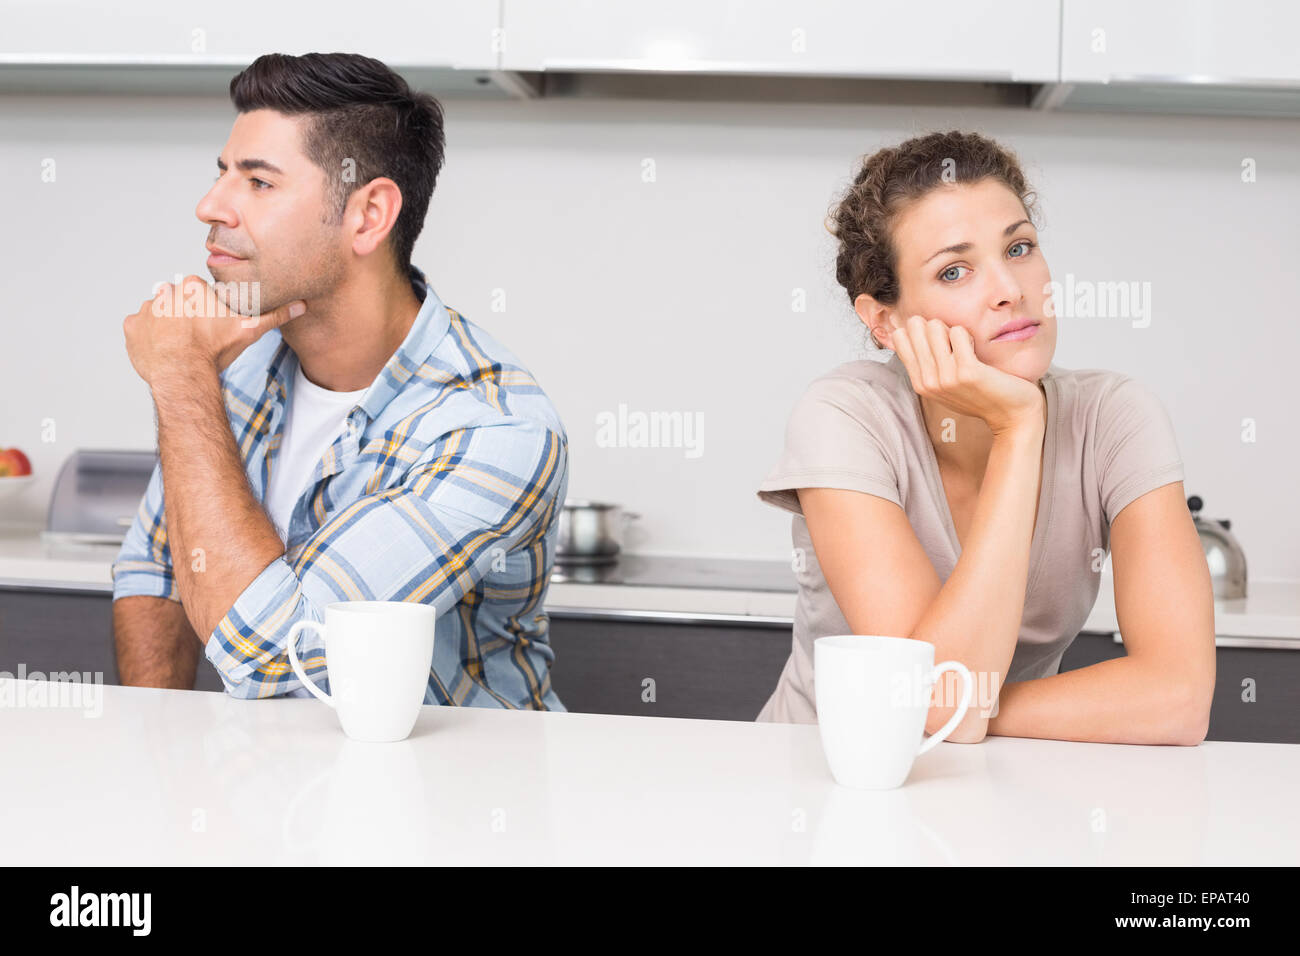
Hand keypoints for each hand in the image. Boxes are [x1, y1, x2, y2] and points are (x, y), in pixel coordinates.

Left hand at [123, 274, 305, 384]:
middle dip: (186, 317)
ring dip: (166, 326)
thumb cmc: (215, 349)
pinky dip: (148, 338)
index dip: (208, 311)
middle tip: (198, 338)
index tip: (213, 325)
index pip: (200, 293)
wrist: (183, 372)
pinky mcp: (132, 328)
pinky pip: (140, 329)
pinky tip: (162, 350)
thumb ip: (274, 315)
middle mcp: (166, 292)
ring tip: (180, 346)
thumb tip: (301, 304)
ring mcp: (146, 309)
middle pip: (178, 302)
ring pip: (158, 314)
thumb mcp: (250, 329)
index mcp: (193, 287)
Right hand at [887, 315, 1043, 435]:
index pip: (899, 337)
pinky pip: (958, 332)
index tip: (937, 343)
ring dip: (952, 329)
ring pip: (934, 326)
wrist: (1011, 414)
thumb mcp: (945, 385)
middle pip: (915, 327)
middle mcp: (928, 382)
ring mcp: (946, 377)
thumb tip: (909, 329)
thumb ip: (927, 365)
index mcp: (919, 383)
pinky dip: (967, 335)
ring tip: (965, 347)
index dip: (919, 331)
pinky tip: (975, 350)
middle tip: (953, 343)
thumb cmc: (980, 394)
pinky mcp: (967, 372)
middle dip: (934, 326)